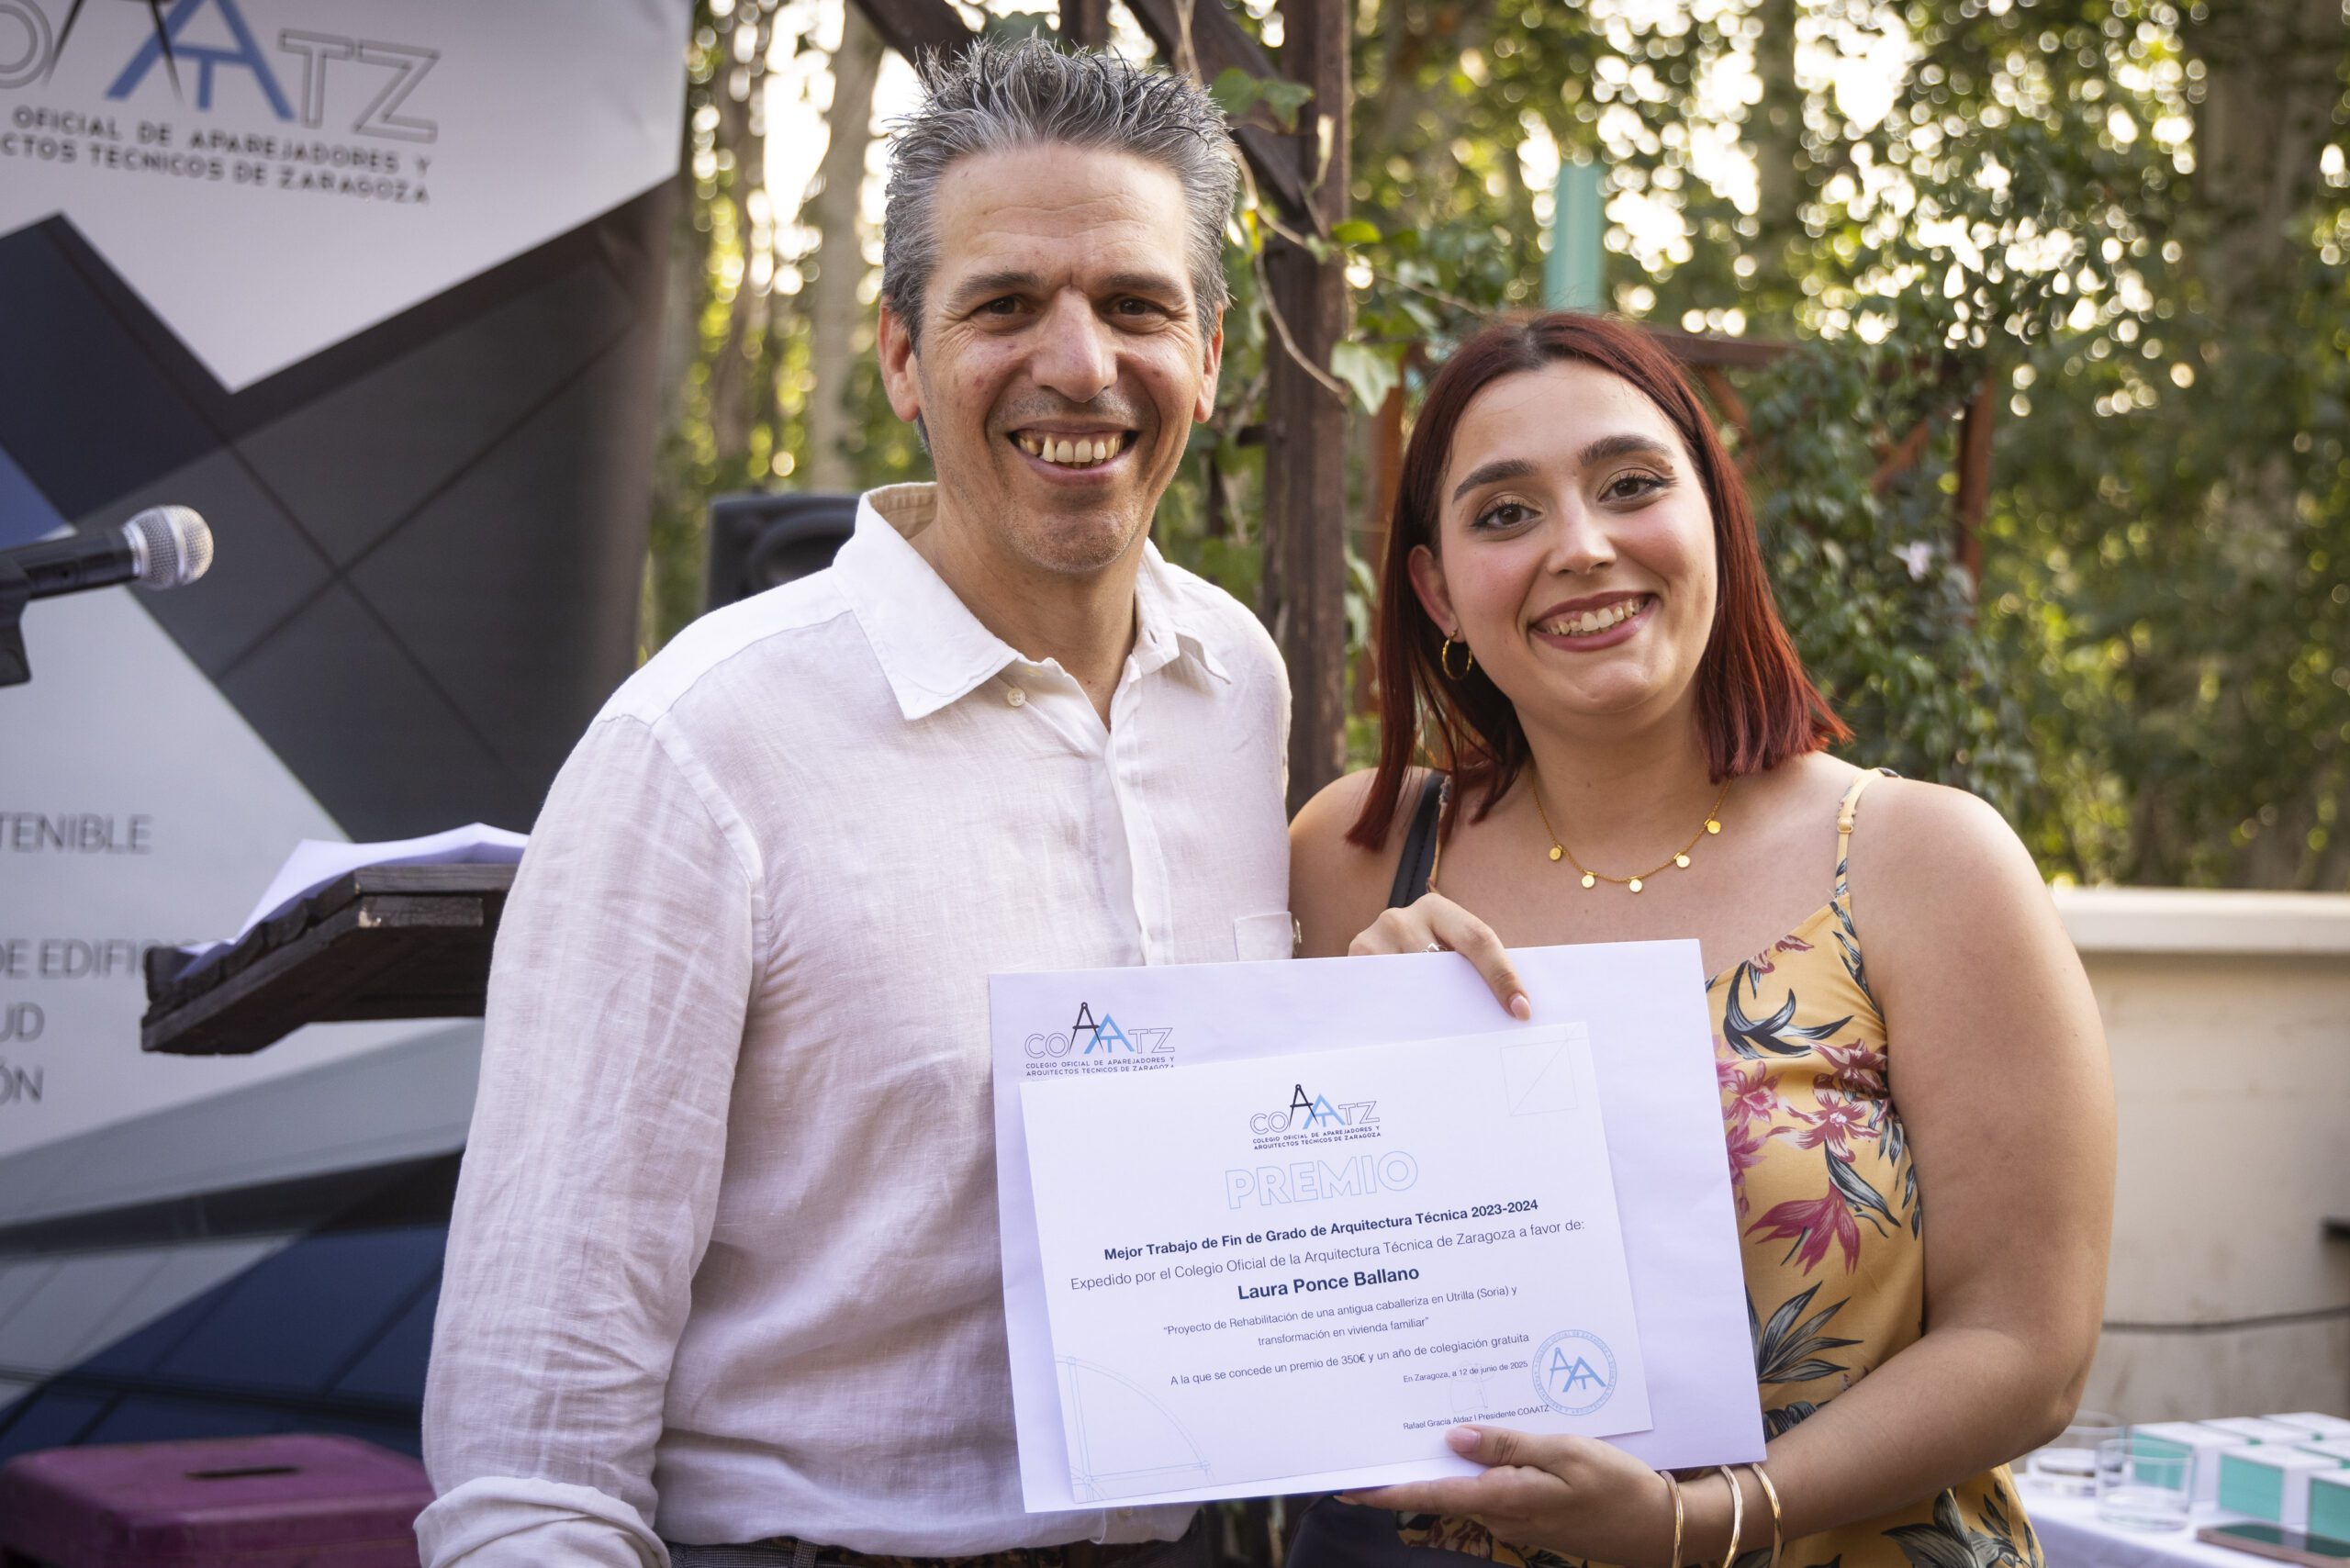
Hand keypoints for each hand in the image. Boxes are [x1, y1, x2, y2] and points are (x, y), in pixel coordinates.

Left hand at [1339, 1426, 1674, 1564]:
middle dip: (1408, 1469)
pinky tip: (1476, 1446)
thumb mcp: (1564, 1453)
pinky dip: (1476, 1471)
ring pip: (1465, 1489)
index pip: (1431, 1494)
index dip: (1386, 1491)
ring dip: (1444, 1466)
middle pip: (1441, 1491)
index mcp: (1504, 1498)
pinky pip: (1491, 1491)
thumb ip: (1506, 1445)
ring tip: (1418, 1430)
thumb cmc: (1615, 1485)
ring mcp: (1516, 1519)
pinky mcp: (1530, 1517)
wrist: (1657, 1526)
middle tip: (1375, 1440)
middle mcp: (1501, 1514)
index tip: (1347, 1486)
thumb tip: (1453, 1438)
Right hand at [1348, 893, 1531, 1019]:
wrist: (1377, 948)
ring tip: (1444, 1038)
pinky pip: (1383, 996)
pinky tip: (1410, 1032)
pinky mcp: (1353, 961)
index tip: (1521, 1010)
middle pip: (1441, 966)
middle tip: (1483, 1033)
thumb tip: (1515, 1009)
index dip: (1502, 975)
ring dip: (1430, 1013)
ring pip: (1412, 986)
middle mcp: (1400, 918)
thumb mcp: (1447, 949)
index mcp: (1435, 908)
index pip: (1477, 940)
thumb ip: (1472, 966)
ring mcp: (1373, 938)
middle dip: (1464, 1000)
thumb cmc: (1425, 954)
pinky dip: (1401, 1015)